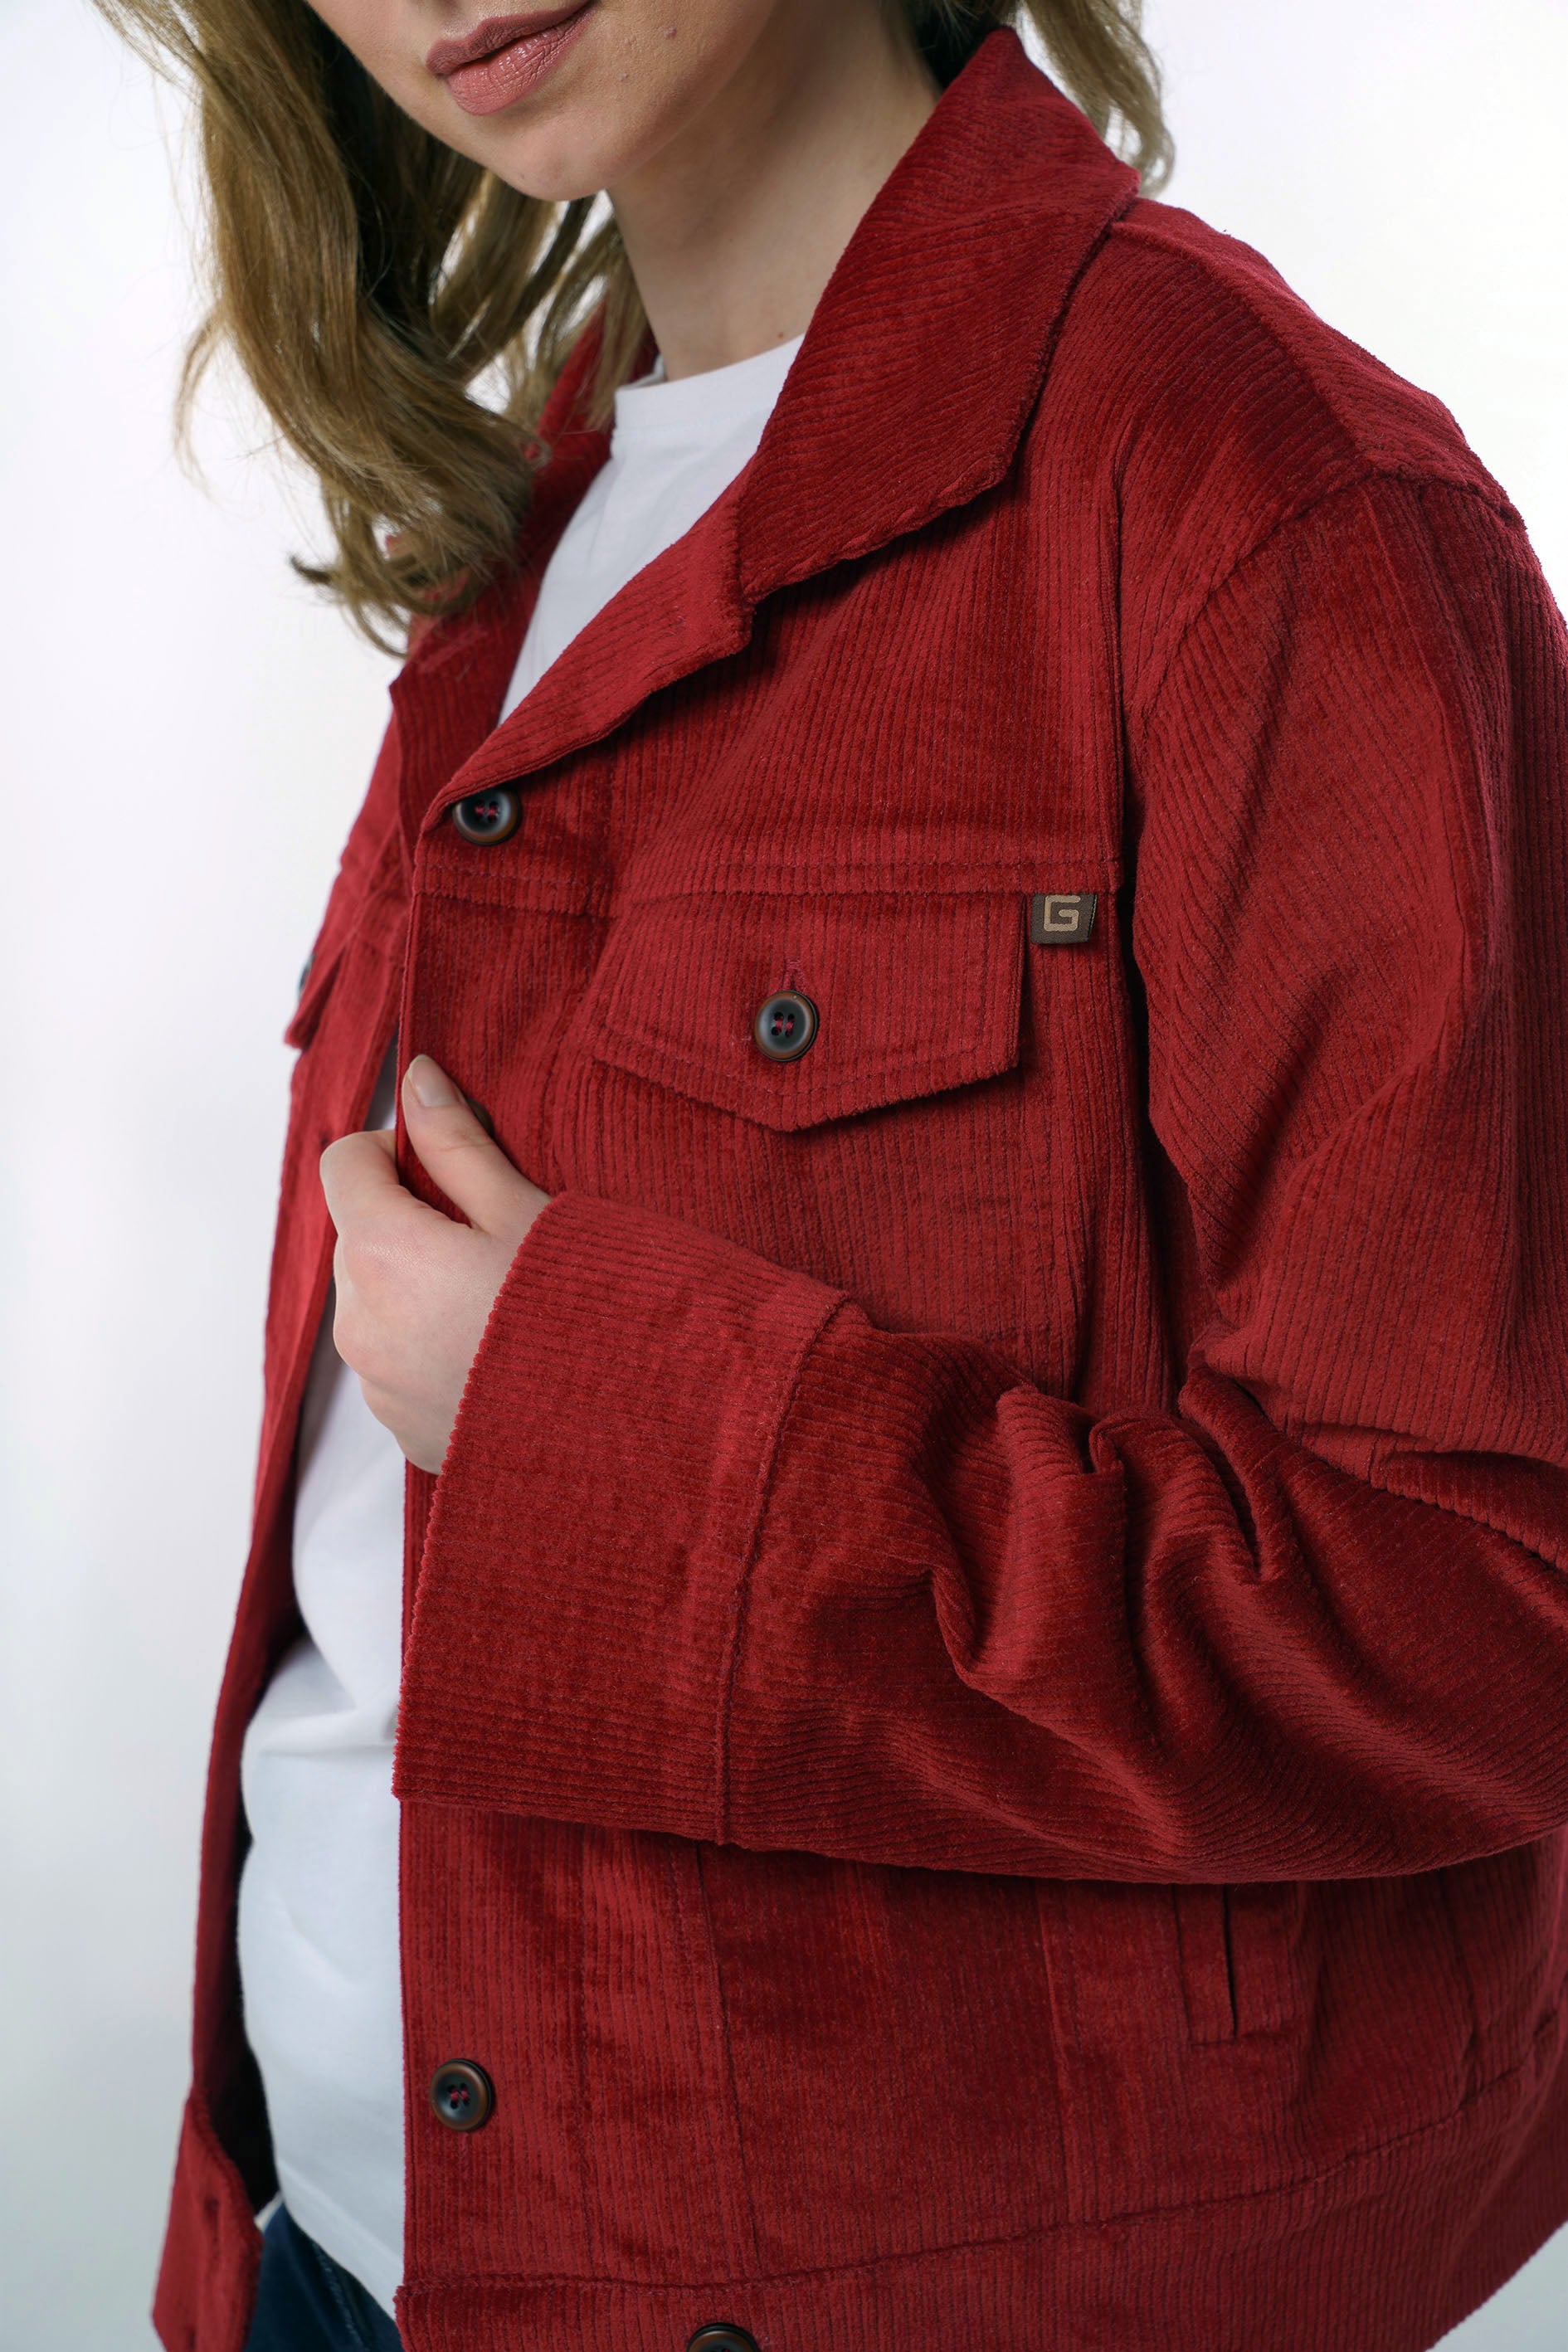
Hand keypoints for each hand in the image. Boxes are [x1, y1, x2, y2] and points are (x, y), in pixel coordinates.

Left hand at [319, 1055, 551, 1472]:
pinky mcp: (403, 1431)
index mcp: (380, 1251)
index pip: (343, 1164)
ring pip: (377, 1304)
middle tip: (496, 1237)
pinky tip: (502, 1354)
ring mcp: (377, 1385)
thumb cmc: (584, 1312)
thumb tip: (415, 1080)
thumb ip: (457, 1144)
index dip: (392, 1150)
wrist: (627, 1435)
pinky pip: (399, 1365)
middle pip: (359, 1238)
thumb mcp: (526, 1210)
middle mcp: (359, 1322)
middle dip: (411, 1223)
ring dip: (420, 1288)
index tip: (448, 1163)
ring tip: (505, 1304)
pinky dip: (434, 1349)